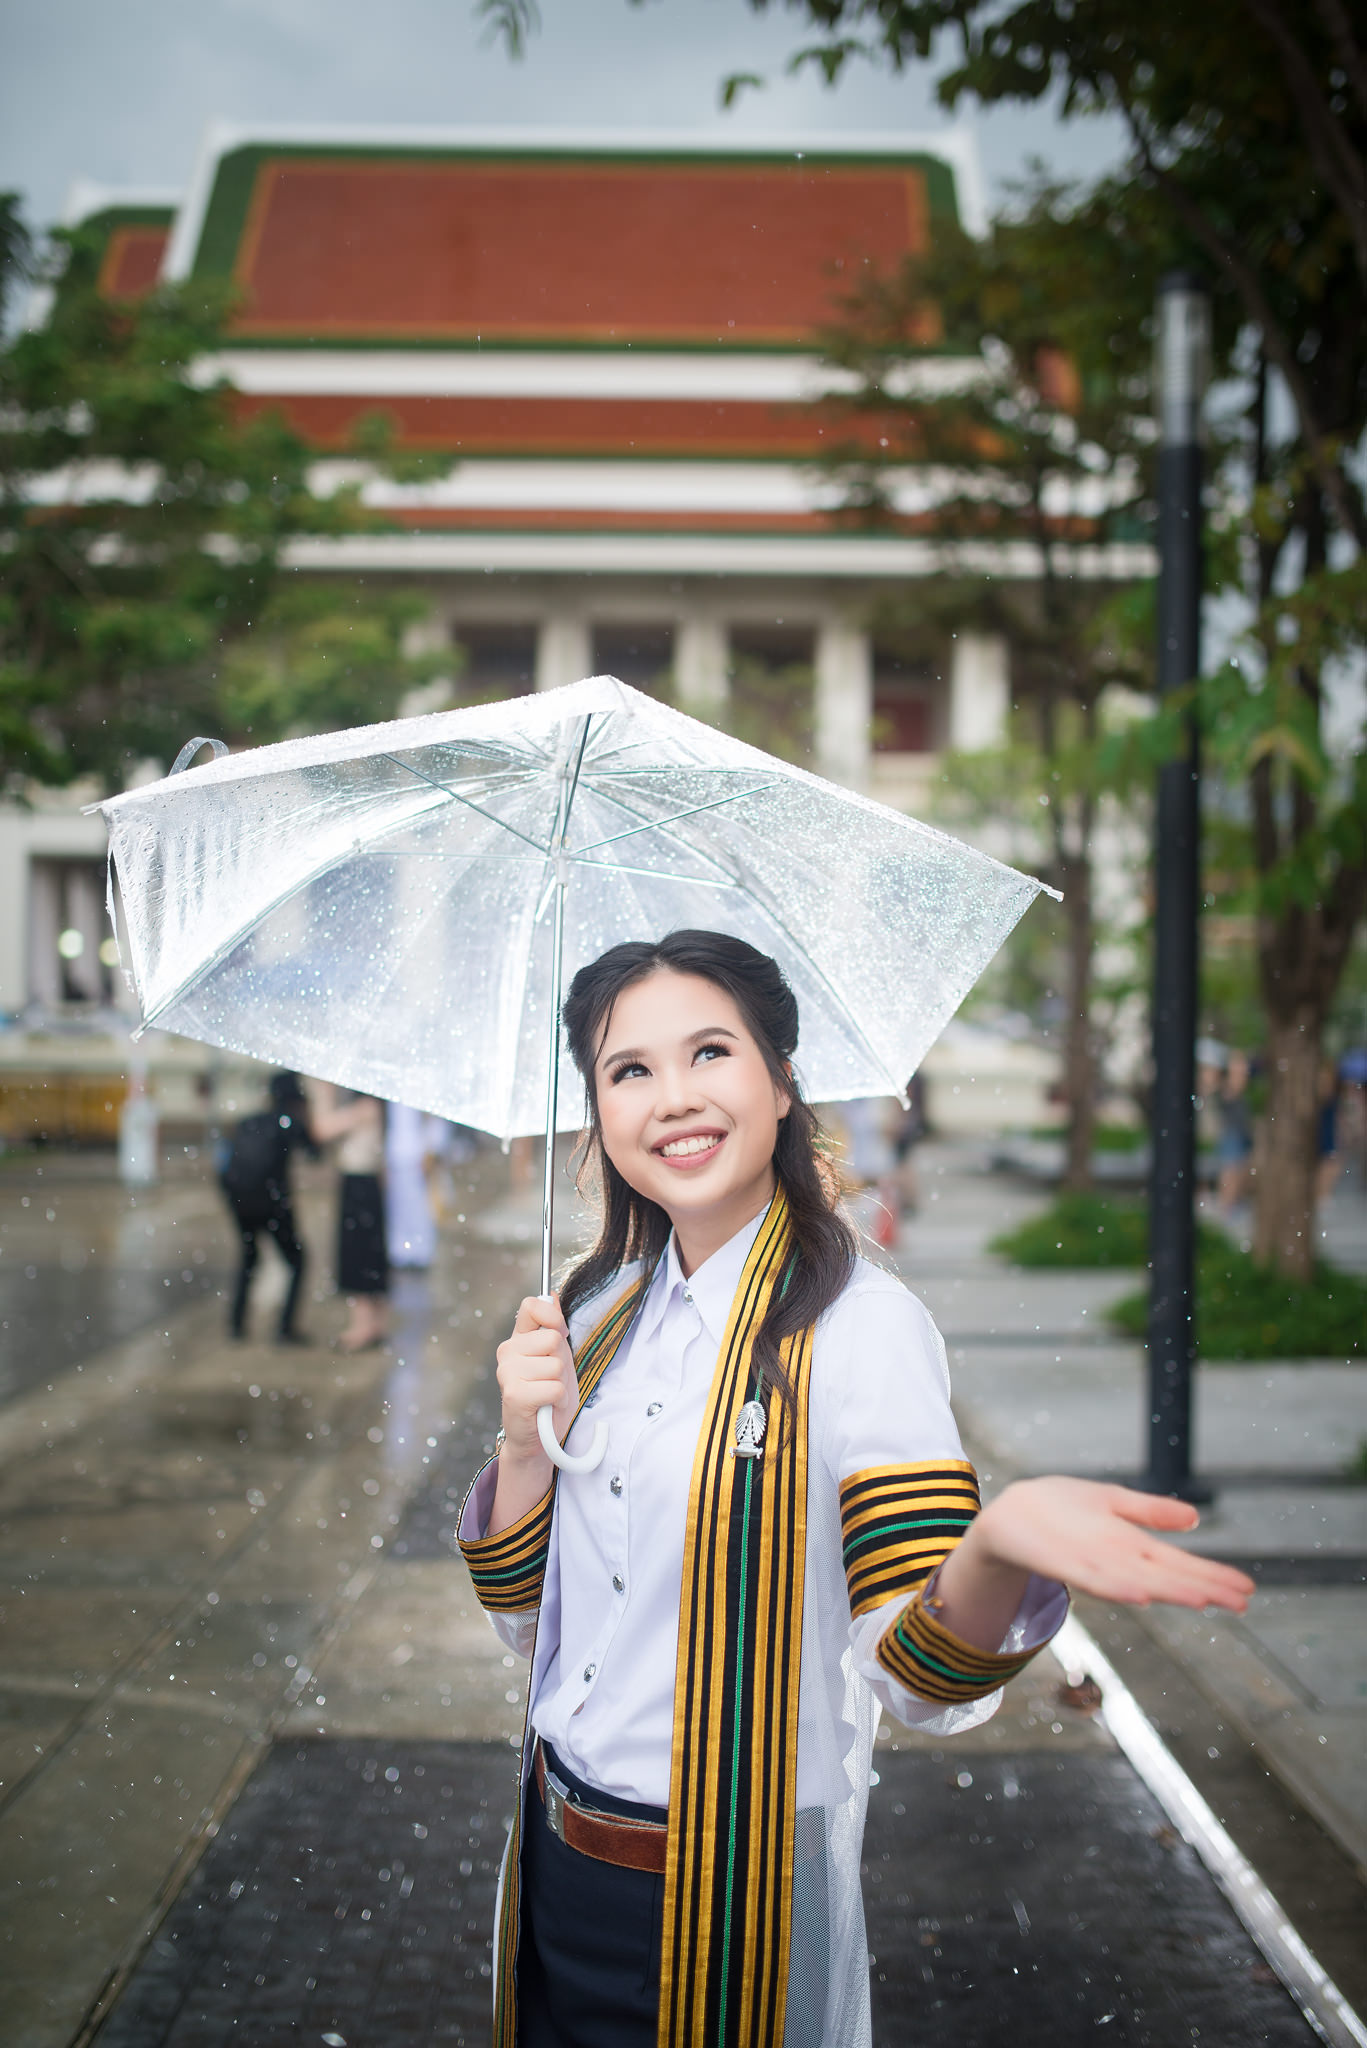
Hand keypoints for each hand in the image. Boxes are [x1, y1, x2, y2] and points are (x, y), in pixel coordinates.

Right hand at [489, 1296, 575, 1532]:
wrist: (540, 1438)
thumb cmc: (549, 1397)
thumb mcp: (557, 1357)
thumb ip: (554, 1327)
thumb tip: (552, 1294)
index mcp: (518, 1339)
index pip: (533, 1306)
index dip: (554, 1317)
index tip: (560, 1335)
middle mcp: (507, 1352)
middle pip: (554, 1339)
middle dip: (562, 1362)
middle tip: (552, 1380)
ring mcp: (507, 1372)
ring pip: (556, 1365)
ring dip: (561, 1384)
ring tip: (549, 1396)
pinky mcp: (515, 1394)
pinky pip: (554, 1386)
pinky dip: (558, 1400)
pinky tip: (546, 1407)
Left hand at [972, 1476, 1254, 1612]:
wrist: (1010, 1515)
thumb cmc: (1062, 1510)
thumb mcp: (1111, 1502)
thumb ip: (1149, 1512)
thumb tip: (1194, 1519)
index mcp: (1130, 1545)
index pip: (1179, 1561)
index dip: (1213, 1575)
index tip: (1248, 1590)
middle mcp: (1116, 1558)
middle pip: (1166, 1574)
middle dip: (1204, 1587)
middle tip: (1243, 1602)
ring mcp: (1090, 1561)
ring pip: (1136, 1579)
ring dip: (1168, 1590)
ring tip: (1203, 1599)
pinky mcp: (1061, 1561)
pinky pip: (1090, 1576)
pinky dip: (1115, 1586)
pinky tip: (1138, 1593)